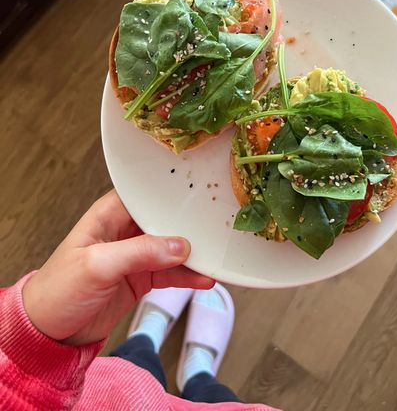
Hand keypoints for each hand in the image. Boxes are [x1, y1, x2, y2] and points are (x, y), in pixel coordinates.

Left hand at [22, 189, 213, 345]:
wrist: (49, 333)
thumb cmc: (58, 290)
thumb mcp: (97, 266)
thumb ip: (139, 253)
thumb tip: (179, 246)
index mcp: (111, 213)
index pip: (148, 195)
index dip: (174, 194)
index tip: (201, 196)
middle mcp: (126, 229)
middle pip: (166, 220)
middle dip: (190, 226)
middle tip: (217, 229)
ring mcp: (135, 254)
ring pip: (173, 248)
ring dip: (194, 255)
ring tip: (217, 259)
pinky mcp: (141, 277)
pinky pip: (171, 273)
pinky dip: (188, 276)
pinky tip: (204, 279)